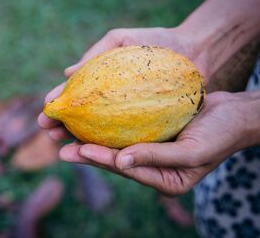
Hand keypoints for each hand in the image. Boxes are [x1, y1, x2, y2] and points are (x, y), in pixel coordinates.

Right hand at [38, 27, 208, 140]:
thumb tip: (67, 73)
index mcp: (100, 81)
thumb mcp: (121, 40)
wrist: (195, 52)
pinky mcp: (145, 127)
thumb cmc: (155, 42)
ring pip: (98, 132)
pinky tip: (99, 152)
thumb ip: (96, 53)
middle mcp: (110, 101)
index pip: (74, 94)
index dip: (58, 102)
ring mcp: (127, 115)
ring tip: (65, 146)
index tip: (45, 110)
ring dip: (80, 140)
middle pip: (81, 116)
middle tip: (48, 131)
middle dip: (61, 125)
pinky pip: (125, 138)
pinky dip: (110, 145)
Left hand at [58, 91, 259, 195]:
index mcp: (164, 180)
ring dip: (90, 136)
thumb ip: (156, 158)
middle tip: (58, 144)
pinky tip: (89, 115)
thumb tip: (121, 162)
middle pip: (114, 159)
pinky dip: (106, 123)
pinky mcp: (150, 132)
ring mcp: (151, 150)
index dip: (101, 160)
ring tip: (64, 131)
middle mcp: (153, 167)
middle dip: (86, 151)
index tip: (78, 149)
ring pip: (115, 144)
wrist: (236, 114)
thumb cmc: (220, 134)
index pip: (126, 171)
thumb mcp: (192, 151)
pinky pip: (124, 128)